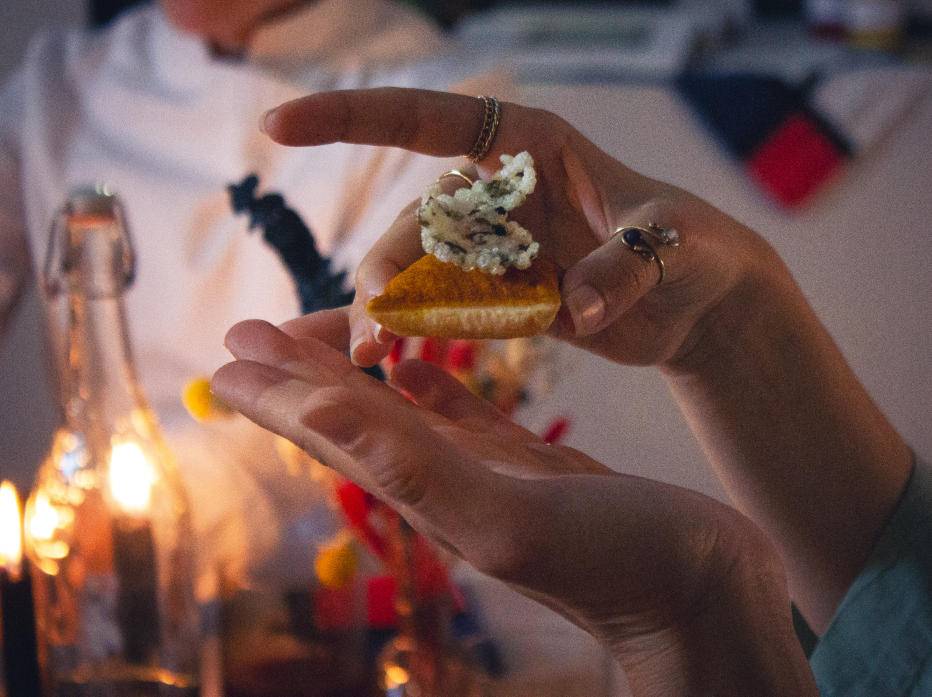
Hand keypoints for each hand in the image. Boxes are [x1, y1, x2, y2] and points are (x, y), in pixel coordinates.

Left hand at [211, 315, 815, 696]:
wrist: (702, 601)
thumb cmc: (617, 567)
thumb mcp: (505, 517)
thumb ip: (414, 466)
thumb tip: (315, 410)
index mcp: (429, 495)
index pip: (332, 432)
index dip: (276, 392)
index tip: (229, 349)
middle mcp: (449, 486)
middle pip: (353, 419)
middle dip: (300, 374)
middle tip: (252, 331)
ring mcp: (493, 479)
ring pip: (406, 415)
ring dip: (358, 376)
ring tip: (325, 340)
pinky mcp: (538, 471)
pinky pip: (469, 422)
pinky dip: (435, 391)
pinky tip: (417, 369)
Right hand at [260, 88, 772, 369]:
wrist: (706, 302)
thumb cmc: (695, 247)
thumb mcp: (670, 245)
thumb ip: (623, 267)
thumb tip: (577, 304)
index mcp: (530, 146)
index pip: (430, 119)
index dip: (352, 116)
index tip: (279, 122)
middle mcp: (501, 192)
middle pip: (416, 221)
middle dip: (383, 271)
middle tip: (373, 329)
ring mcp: (497, 246)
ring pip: (417, 272)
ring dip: (388, 310)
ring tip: (370, 356)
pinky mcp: (503, 298)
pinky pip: (443, 313)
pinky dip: (412, 336)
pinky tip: (375, 365)